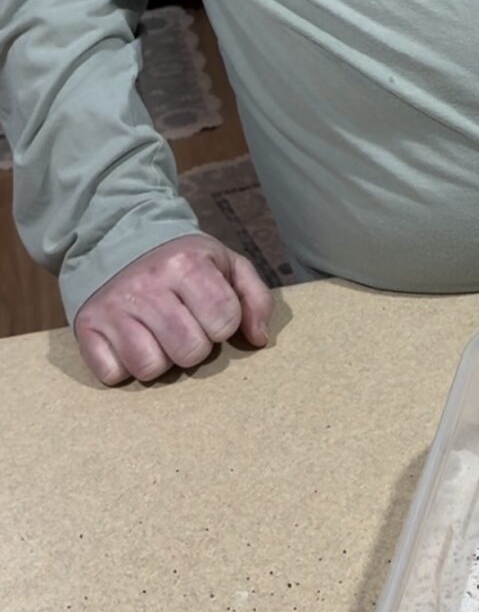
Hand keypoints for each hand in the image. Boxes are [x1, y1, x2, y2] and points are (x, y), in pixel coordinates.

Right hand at [74, 234, 273, 385]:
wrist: (117, 237)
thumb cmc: (180, 261)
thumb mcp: (224, 263)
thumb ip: (253, 297)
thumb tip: (259, 339)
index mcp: (186, 263)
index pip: (224, 321)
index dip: (223, 323)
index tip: (210, 311)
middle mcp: (147, 284)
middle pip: (189, 351)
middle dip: (194, 345)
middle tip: (183, 325)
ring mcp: (113, 307)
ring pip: (150, 367)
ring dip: (159, 358)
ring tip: (156, 333)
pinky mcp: (86, 327)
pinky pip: (112, 374)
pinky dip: (122, 366)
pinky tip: (128, 340)